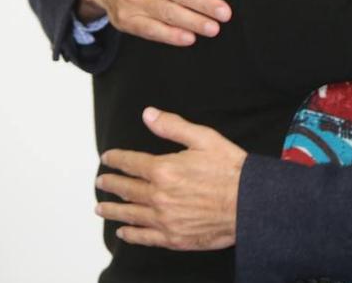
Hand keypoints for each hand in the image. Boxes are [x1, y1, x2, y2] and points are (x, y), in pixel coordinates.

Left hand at [96, 108, 245, 250]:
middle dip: (111, 184)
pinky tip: (123, 232)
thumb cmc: (231, 170)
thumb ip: (173, 126)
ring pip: (129, 214)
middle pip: (126, 189)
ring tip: (101, 208)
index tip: (108, 158)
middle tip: (102, 182)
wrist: (250, 203)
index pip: (131, 163)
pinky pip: (144, 237)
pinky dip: (130, 234)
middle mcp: (158, 196)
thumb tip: (149, 114)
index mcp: (164, 170)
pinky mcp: (173, 237)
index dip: (116, 159)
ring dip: (112, 210)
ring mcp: (164, 219)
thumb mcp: (204, 138)